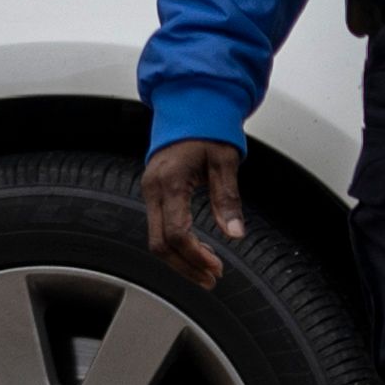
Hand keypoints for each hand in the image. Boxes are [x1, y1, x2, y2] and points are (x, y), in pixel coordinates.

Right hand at [143, 139, 245, 290]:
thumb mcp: (225, 160)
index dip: (195, 256)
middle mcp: (153, 188)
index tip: (216, 268)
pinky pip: (158, 227)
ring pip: (155, 239)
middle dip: (185, 267)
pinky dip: (175, 245)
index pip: (175, 233)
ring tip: (206, 273)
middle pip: (158, 244)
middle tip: (211, 279)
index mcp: (170, 181)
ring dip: (179, 260)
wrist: (189, 105)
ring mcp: (150, 190)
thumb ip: (228, 198)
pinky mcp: (154, 191)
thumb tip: (234, 234)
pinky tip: (195, 252)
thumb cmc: (208, 128)